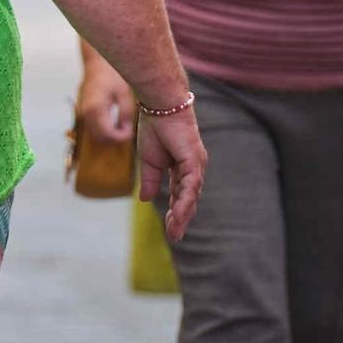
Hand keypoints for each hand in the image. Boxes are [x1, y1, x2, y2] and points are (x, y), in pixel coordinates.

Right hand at [76, 68, 134, 145]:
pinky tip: (114, 121)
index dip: (121, 137)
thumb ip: (125, 113)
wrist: (97, 62)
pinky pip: (92, 128)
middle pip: (99, 138)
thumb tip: (125, 129)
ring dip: (108, 135)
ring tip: (122, 125)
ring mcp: (82, 112)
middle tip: (128, 129)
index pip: (108, 134)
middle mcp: (85, 113)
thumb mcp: (124, 92)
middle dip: (115, 139)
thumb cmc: (111, 73)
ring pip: (95, 135)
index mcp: (95, 108)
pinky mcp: (82, 111)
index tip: (131, 131)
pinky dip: (103, 130)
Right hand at [138, 104, 206, 240]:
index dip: (175, 211)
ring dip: (182, 215)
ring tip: (174, 232)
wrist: (159, 105)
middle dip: (181, 218)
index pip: (180, 194)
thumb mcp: (149, 161)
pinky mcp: (194, 161)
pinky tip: (178, 216)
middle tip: (174, 237)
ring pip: (191, 196)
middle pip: (189, 199)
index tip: (169, 228)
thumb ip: (151, 181)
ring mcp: (195, 165)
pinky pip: (190, 187)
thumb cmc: (155, 126)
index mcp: (182, 167)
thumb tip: (147, 200)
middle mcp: (192, 168)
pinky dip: (184, 202)